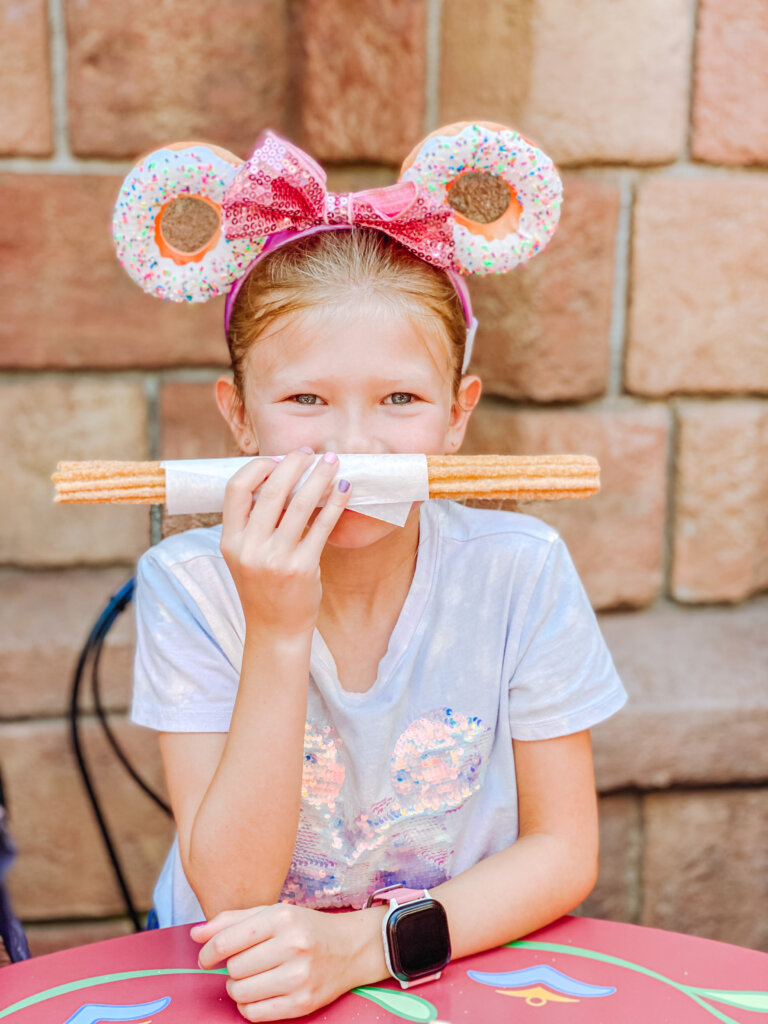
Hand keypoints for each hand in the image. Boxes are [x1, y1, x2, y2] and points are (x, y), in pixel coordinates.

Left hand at [192, 904, 371, 1021]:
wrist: (351, 947)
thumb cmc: (306, 928)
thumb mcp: (273, 913)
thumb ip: (232, 920)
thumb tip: (195, 933)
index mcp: (281, 917)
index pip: (227, 940)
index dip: (208, 952)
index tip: (206, 957)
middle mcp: (292, 945)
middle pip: (233, 968)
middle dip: (232, 968)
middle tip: (246, 963)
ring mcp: (299, 976)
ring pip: (241, 992)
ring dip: (238, 988)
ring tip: (252, 977)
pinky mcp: (303, 1003)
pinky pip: (255, 1013)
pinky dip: (248, 1006)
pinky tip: (259, 993)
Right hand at [220, 449, 350, 634]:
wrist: (275, 630)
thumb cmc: (263, 587)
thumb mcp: (245, 555)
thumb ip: (255, 523)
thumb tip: (281, 479)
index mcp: (230, 541)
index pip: (235, 489)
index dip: (257, 468)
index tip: (277, 460)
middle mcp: (249, 548)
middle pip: (271, 490)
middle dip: (294, 464)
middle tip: (310, 452)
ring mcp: (276, 559)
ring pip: (300, 504)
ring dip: (318, 477)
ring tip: (332, 461)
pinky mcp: (303, 568)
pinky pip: (322, 526)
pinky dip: (335, 502)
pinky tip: (344, 489)